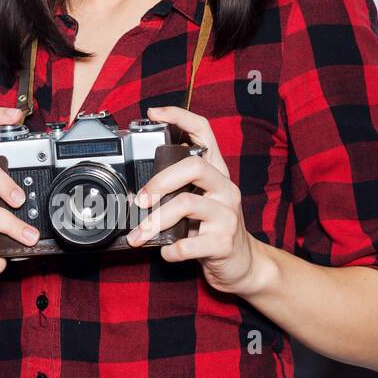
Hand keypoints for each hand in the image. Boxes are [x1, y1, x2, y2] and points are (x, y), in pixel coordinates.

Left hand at [125, 105, 259, 295]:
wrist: (242, 264)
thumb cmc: (213, 230)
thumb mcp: (200, 202)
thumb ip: (178, 190)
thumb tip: (136, 190)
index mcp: (217, 173)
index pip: (204, 133)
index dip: (180, 117)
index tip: (155, 113)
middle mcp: (225, 188)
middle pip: (193, 167)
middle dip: (159, 181)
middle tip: (140, 200)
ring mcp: (227, 215)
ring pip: (186, 204)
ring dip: (155, 221)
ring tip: (141, 235)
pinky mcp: (223, 243)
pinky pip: (187, 244)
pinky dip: (169, 250)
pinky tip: (166, 252)